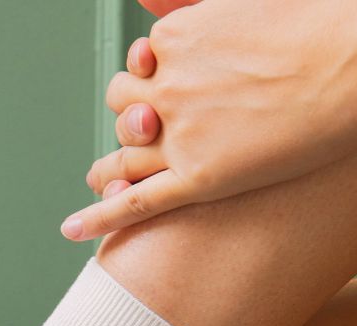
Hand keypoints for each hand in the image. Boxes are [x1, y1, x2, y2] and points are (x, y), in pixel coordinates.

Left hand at [62, 0, 356, 240]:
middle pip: (122, 105)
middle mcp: (169, 86)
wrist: (356, 66)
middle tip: (151, 125)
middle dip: (131, 114)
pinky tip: (70, 229)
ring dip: (113, 161)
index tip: (159, 81)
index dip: (149, 75)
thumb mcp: (248, 4)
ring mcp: (179, 135)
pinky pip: (134, 203)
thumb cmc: (320, 27)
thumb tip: (179, 18)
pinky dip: (98, 217)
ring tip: (105, 176)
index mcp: (178, 39)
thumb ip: (203, 16)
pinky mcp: (197, 178)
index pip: (142, 62)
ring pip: (122, 151)